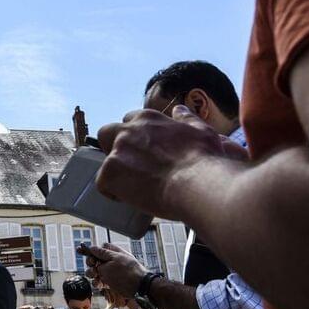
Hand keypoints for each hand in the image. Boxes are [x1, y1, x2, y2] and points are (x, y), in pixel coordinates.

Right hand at [79, 243, 146, 298]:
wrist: (139, 287)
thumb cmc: (127, 271)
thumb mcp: (113, 259)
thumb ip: (101, 254)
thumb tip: (92, 247)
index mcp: (112, 252)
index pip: (98, 250)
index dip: (92, 253)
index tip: (90, 259)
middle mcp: (110, 261)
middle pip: (94, 261)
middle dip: (91, 264)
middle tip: (94, 268)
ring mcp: (110, 272)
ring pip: (95, 271)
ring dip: (92, 274)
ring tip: (95, 276)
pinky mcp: (110, 282)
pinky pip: (99, 281)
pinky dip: (97, 283)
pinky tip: (98, 284)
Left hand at [95, 105, 225, 219]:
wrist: (198, 184)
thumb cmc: (204, 160)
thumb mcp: (201, 130)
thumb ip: (186, 119)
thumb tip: (179, 110)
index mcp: (148, 119)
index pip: (130, 121)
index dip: (135, 136)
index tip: (144, 149)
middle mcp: (128, 131)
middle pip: (107, 133)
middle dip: (112, 146)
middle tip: (130, 165)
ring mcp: (117, 152)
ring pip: (106, 162)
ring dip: (118, 173)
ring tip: (137, 187)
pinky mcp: (110, 174)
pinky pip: (103, 184)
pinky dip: (115, 193)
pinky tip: (133, 198)